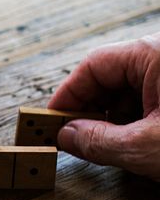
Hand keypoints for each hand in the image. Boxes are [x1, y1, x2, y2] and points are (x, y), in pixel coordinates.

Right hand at [49, 34, 159, 179]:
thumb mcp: (146, 146)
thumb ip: (98, 141)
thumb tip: (66, 136)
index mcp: (154, 53)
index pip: (93, 66)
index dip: (67, 96)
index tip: (51, 121)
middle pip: (111, 79)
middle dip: (91, 112)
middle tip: (75, 138)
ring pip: (132, 92)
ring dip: (116, 120)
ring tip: (110, 146)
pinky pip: (152, 100)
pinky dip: (139, 122)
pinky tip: (136, 143)